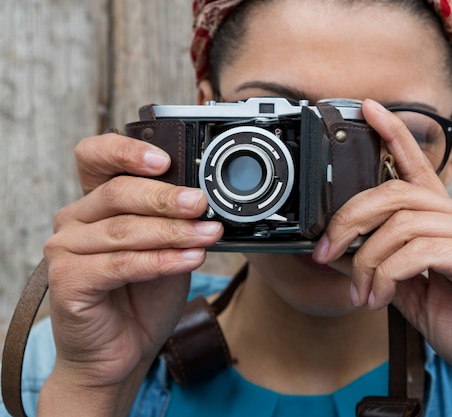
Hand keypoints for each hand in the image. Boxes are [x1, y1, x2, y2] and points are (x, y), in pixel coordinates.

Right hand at [39, 133, 223, 414]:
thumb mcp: (166, 248)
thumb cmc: (143, 296)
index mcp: (95, 201)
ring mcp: (66, 250)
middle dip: (166, 198)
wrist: (122, 351)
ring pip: (124, 230)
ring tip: (209, 234)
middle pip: (118, 193)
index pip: (96, 157)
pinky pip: (120, 264)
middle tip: (202, 203)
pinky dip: (161, 260)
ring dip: (174, 232)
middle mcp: (75, 219)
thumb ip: (174, 221)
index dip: (126, 151)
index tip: (165, 159)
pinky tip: (190, 259)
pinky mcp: (68, 281)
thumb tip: (206, 198)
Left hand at [313, 100, 451, 414]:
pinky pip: (419, 250)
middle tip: (326, 253)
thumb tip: (345, 254)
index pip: (418, 167)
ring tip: (363, 294)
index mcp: (448, 223)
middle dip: (348, 219)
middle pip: (394, 192)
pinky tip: (382, 297)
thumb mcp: (419, 298)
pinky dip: (388, 274)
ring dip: (367, 260)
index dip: (393, 134)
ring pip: (401, 221)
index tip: (368, 110)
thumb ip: (388, 271)